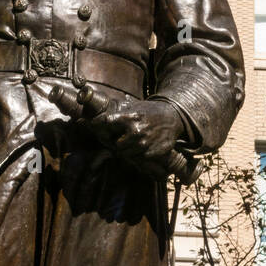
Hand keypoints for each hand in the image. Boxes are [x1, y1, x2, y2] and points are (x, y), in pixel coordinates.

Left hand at [51, 85, 181, 172]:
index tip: (93, 125)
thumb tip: (92, 107)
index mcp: (130, 117)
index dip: (98, 125)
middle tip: (119, 138)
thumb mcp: (134, 106)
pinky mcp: (153, 154)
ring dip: (127, 149)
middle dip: (116, 142)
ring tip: (132, 142)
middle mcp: (136, 131)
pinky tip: (143, 146)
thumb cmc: (150, 112)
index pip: (105, 123)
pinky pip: (138, 159)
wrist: (173, 117)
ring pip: (126, 153)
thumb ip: (117, 111)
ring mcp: (145, 144)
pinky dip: (138, 154)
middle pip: (115, 145)